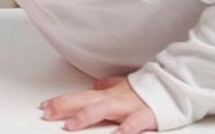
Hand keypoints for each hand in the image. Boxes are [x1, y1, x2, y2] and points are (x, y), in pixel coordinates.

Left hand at [40, 76, 157, 132]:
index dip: (60, 101)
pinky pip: (134, 123)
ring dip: (86, 117)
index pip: (78, 97)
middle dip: (64, 107)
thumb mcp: (122, 86)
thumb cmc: (145, 89)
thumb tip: (94, 86)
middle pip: (84, 102)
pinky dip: (125, 129)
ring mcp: (128, 107)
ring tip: (70, 125)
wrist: (171, 86)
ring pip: (104, 110)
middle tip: (46, 114)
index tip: (43, 106)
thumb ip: (106, 87)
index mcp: (107, 94)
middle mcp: (114, 99)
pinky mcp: (145, 115)